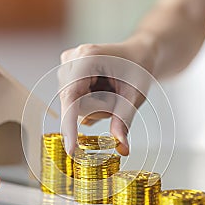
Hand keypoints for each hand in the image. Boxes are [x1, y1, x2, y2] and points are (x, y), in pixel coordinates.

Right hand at [58, 37, 155, 155]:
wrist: (137, 54)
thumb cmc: (138, 68)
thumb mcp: (135, 95)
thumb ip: (124, 120)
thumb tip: (122, 148)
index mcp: (87, 58)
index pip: (71, 98)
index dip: (70, 125)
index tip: (72, 150)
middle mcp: (71, 59)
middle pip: (74, 105)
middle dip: (98, 109)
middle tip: (118, 97)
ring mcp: (66, 66)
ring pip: (74, 106)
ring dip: (96, 107)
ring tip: (111, 91)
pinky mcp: (66, 74)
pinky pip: (74, 103)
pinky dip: (91, 103)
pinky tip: (101, 90)